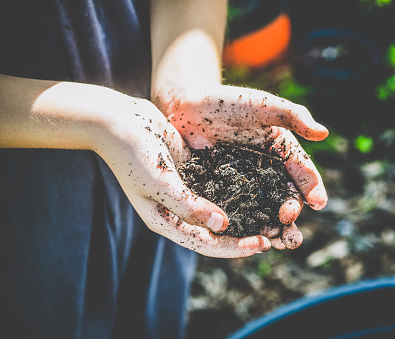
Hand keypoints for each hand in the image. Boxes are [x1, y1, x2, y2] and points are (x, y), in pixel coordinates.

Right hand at [0, 74, 270, 258]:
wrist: (121, 120)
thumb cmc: (133, 153)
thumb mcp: (160, 182)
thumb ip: (188, 206)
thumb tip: (223, 227)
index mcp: (165, 221)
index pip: (205, 244)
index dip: (233, 247)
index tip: (261, 245)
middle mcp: (177, 211)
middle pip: (216, 232)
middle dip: (244, 236)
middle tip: (274, 235)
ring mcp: (186, 192)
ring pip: (220, 210)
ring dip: (244, 215)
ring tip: (271, 217)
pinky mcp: (193, 173)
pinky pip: (218, 186)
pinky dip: (236, 191)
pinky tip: (258, 189)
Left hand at [153, 84, 328, 249]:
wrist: (185, 106)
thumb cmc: (227, 101)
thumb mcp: (263, 105)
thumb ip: (293, 116)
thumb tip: (324, 134)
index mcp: (280, 152)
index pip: (301, 173)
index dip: (312, 188)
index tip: (318, 203)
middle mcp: (265, 172)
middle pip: (285, 198)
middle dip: (291, 218)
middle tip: (294, 235)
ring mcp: (243, 185)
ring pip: (262, 211)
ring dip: (271, 229)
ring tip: (274, 243)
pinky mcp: (220, 193)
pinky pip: (233, 212)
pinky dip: (241, 227)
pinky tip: (245, 239)